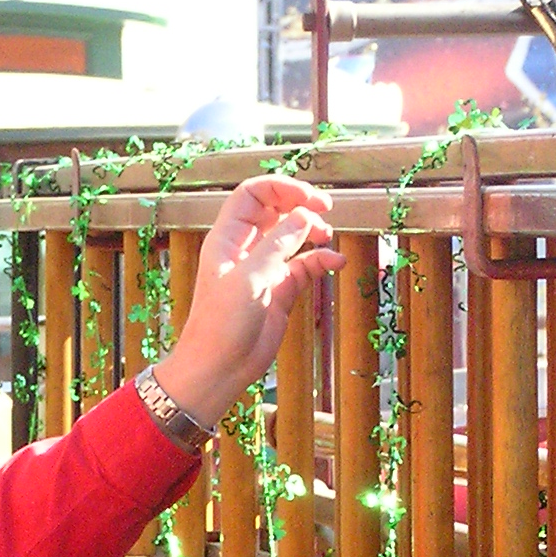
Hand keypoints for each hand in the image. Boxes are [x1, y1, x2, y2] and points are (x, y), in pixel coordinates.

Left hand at [155, 175, 346, 429]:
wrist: (220, 368)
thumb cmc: (221, 324)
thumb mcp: (249, 279)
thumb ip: (278, 245)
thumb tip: (305, 215)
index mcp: (229, 238)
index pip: (253, 194)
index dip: (281, 188)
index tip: (308, 197)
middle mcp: (246, 248)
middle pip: (276, 209)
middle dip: (300, 204)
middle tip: (325, 208)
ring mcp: (265, 268)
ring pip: (293, 235)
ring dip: (313, 230)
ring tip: (328, 235)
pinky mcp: (281, 289)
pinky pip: (305, 265)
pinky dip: (321, 260)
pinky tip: (335, 262)